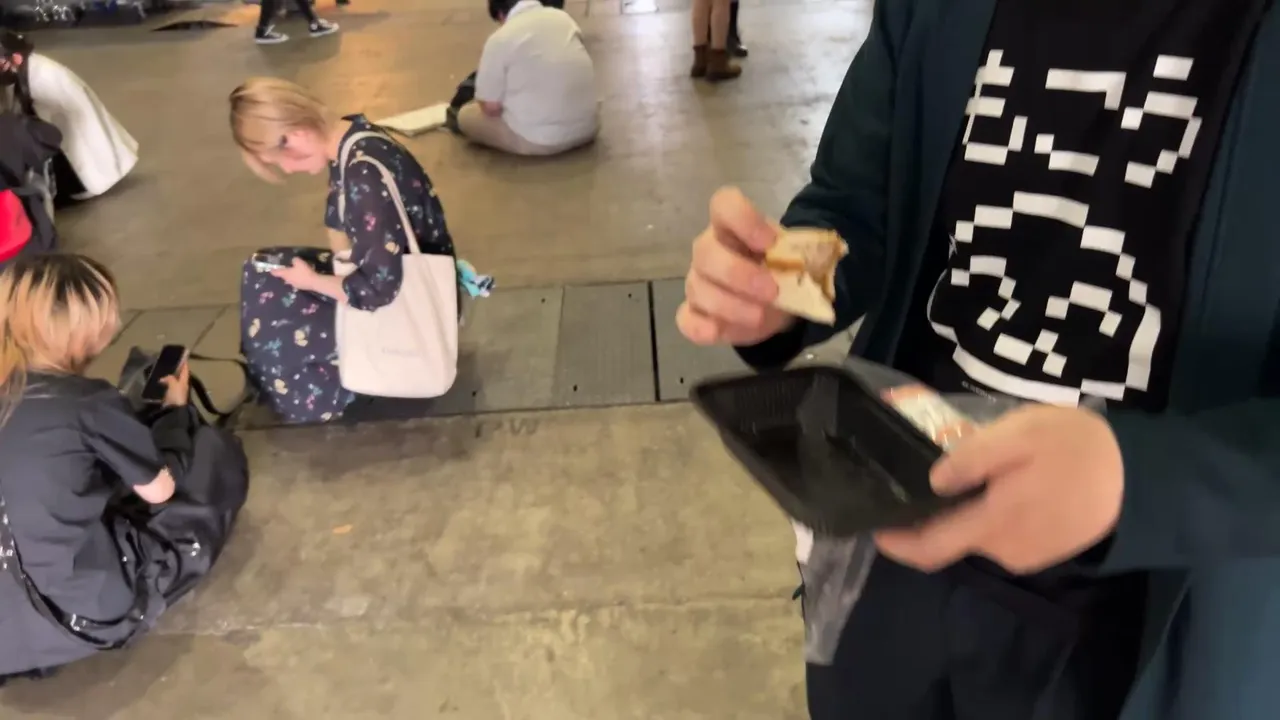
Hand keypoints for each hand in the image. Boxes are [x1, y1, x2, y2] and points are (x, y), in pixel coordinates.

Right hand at [161, 361, 190, 407]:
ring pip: (172, 382)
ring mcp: (175, 393)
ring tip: (160, 371)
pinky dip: (163, 384)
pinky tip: (157, 382)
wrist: (172, 413)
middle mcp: (181, 387)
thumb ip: (170, 378)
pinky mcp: (169, 398)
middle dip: (175, 370)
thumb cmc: (176, 397)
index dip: (184, 364)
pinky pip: (166, 388)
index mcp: (184, 382)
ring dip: (168, 377)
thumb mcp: (174, 385)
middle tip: (168, 363)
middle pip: (179, 376)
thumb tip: (164, 378)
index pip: (185, 371)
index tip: (182, 357)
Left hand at [271, 258, 319, 290]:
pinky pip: (297, 282)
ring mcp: (294, 285)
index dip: (273, 270)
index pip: (276, 272)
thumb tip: (293, 261)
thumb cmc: (304, 271)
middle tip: (287, 269)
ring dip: (292, 276)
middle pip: (284, 276)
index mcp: (285, 274)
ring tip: (296, 272)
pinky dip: (298, 279)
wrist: (314, 282)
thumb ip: (294, 260)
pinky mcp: (300, 287)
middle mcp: (288, 280)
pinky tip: (303, 277)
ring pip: (290, 280)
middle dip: (284, 273)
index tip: (271, 270)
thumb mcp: (299, 262)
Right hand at [677, 187, 794, 345]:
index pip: (724, 205)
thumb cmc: (781, 271)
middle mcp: (708, 250)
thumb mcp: (795, 258)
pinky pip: (687, 320)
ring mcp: (698, 283)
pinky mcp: (694, 315)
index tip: (770, 242)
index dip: (744, 219)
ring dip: (731, 305)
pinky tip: (718, 330)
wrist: (777, 304)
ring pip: (699, 289)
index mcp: (731, 227)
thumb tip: (805, 266)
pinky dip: (700, 327)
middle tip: (772, 291)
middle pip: (706, 252)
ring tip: (760, 316)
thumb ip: (797, 255)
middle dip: (738, 273)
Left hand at [874, 405, 1124, 574]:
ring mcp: (1028, 553)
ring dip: (966, 510)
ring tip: (961, 471)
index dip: (897, 543)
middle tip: (916, 476)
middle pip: (952, 538)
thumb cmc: (1077, 448)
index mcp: (992, 524)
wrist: (1145, 478)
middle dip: (931, 514)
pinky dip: (991, 512)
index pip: (930, 548)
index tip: (872, 526)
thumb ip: (972, 459)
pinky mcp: (1047, 548)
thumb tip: (932, 483)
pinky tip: (998, 484)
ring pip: (979, 533)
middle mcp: (1004, 550)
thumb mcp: (1019, 434)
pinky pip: (1004, 532)